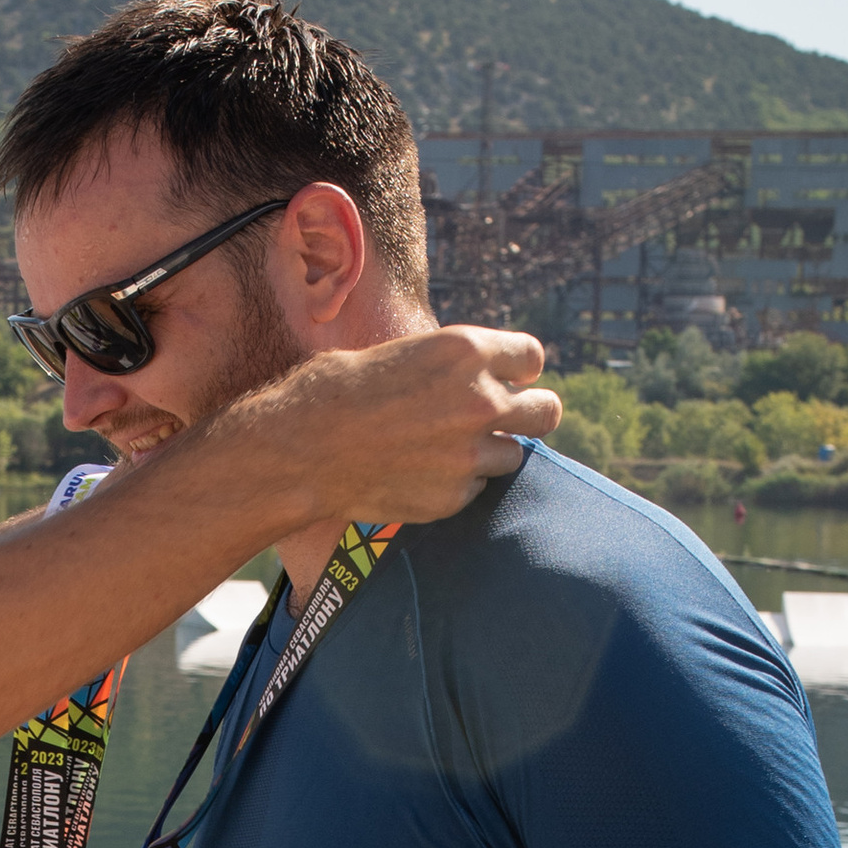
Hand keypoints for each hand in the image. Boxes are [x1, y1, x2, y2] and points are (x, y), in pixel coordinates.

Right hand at [272, 325, 558, 526]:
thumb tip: (480, 378)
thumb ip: (451, 367)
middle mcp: (480, 401)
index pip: (532, 358)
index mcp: (467, 351)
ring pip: (512, 455)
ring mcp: (469, 454)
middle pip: (547, 411)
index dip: (518, 369)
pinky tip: (417, 472)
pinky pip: (474, 488)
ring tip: (445, 449)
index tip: (506, 378)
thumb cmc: (338, 390)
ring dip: (488, 452)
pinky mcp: (453, 496)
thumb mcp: (403, 354)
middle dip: (529, 413)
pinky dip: (455, 483)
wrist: (301, 448)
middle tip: (507, 418)